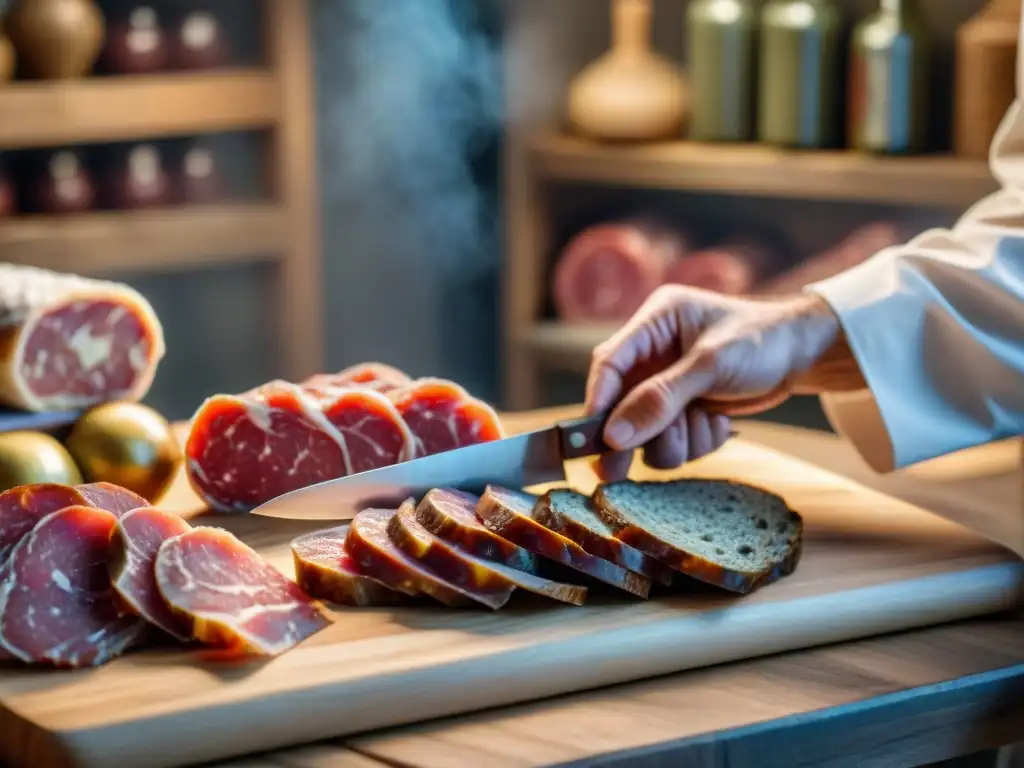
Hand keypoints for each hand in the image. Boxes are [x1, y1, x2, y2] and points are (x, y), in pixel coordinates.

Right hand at [585, 285, 864, 479]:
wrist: (808, 354)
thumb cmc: (763, 340)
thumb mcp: (711, 365)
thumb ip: (661, 399)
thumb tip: (614, 435)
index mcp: (655, 323)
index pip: (609, 363)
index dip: (598, 401)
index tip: (595, 438)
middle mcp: (655, 353)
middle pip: (621, 405)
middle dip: (635, 434)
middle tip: (614, 473)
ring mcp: (670, 384)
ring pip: (648, 431)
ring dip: (676, 439)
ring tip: (706, 422)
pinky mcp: (687, 408)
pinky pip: (676, 440)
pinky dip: (698, 440)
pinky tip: (719, 422)